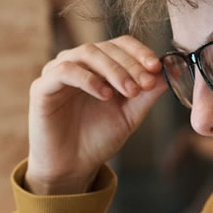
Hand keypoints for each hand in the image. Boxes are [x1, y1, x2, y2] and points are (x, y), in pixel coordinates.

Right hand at [26, 35, 167, 194]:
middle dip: (130, 64)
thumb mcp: (130, 115)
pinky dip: (88, 79)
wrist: (72, 167)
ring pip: (87, 53)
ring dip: (113, 69)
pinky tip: (105, 94)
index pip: (120, 45)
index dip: (140, 52)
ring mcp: (58, 72)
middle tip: (145, 84)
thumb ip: (147, 93)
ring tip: (129, 91)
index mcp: (98, 66)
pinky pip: (65, 71)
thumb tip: (171, 69)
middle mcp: (78, 64)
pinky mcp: (42, 87)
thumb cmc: (98, 139)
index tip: (157, 68)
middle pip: (105, 47)